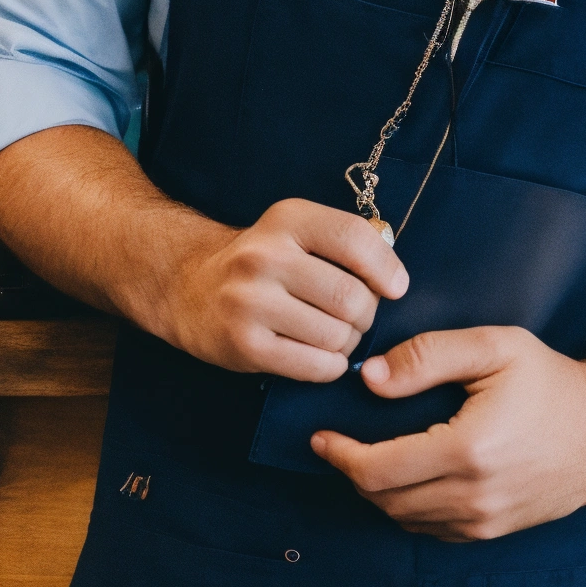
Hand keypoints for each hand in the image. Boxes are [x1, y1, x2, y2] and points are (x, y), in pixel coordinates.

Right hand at [148, 197, 407, 381]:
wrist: (190, 288)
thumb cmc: (263, 264)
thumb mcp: (296, 232)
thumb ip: (344, 242)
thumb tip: (395, 276)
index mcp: (287, 220)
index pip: (354, 238)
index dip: (386, 268)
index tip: (395, 287)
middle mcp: (265, 256)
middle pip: (351, 296)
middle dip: (366, 315)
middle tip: (355, 318)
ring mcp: (251, 302)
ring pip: (336, 336)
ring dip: (347, 344)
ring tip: (332, 335)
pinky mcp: (244, 344)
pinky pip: (314, 366)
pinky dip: (329, 367)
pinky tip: (319, 356)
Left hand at [311, 327, 585, 539]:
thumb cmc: (552, 382)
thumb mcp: (495, 348)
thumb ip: (429, 357)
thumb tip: (369, 378)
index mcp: (467, 451)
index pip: (377, 470)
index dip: (339, 455)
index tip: (319, 437)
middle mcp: (473, 497)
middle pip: (383, 500)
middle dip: (353, 472)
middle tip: (339, 443)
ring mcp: (484, 522)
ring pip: (405, 519)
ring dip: (378, 492)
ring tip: (369, 456)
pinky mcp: (493, 532)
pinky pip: (432, 529)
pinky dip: (408, 508)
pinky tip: (409, 476)